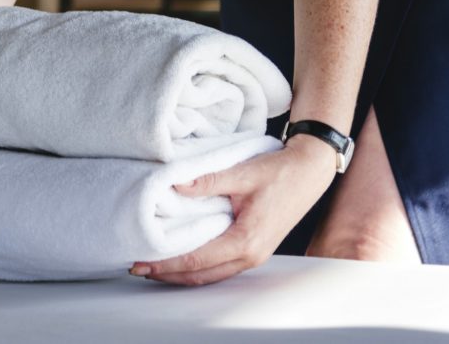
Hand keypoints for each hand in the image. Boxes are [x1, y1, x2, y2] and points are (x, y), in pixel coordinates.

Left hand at [130, 135, 337, 285]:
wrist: (309, 172)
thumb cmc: (281, 172)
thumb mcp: (243, 172)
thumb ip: (208, 180)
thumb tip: (175, 185)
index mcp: (246, 240)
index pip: (196, 259)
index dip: (166, 263)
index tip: (141, 262)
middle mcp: (250, 256)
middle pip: (201, 275)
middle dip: (168, 274)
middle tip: (139, 268)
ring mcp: (254, 256)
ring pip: (211, 275)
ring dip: (182, 274)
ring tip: (156, 266)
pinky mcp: (255, 250)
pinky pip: (221, 268)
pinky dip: (199, 267)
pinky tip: (184, 259)